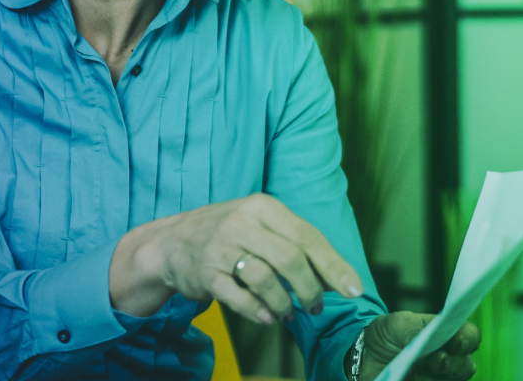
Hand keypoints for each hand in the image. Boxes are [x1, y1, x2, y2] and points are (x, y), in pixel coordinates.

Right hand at [109, 193, 362, 321]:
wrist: (170, 242)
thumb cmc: (227, 234)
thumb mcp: (258, 223)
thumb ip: (294, 243)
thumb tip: (337, 277)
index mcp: (261, 206)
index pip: (307, 236)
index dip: (333, 265)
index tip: (352, 289)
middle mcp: (240, 223)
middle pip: (290, 259)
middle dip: (310, 289)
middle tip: (315, 306)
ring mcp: (220, 247)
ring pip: (265, 280)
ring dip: (284, 304)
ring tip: (287, 313)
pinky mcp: (204, 273)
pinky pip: (239, 298)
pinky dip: (258, 312)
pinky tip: (266, 316)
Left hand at [355, 312, 479, 380]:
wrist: (368, 354)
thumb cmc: (389, 334)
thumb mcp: (397, 324)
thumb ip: (414, 331)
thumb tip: (430, 348)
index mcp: (447, 336)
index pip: (470, 336)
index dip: (467, 340)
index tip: (456, 342)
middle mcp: (452, 360)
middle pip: (466, 366)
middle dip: (451, 364)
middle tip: (435, 361)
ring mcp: (442, 378)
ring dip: (432, 378)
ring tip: (413, 373)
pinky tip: (407, 378)